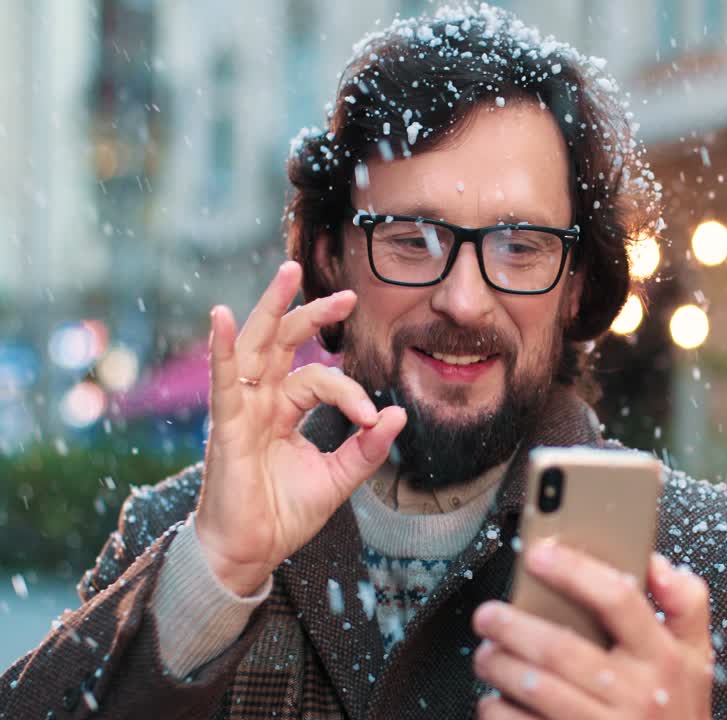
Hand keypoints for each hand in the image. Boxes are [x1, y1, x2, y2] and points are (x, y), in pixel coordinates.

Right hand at [193, 261, 405, 595]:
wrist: (252, 553)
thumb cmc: (284, 514)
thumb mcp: (338, 478)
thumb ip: (367, 448)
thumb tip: (399, 415)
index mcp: (283, 410)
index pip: (320, 379)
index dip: (351, 394)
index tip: (373, 421)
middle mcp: (260, 402)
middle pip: (282, 343)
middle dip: (311, 313)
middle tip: (348, 293)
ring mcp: (240, 410)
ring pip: (255, 347)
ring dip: (272, 308)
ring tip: (289, 272)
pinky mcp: (226, 427)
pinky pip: (224, 381)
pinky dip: (222, 348)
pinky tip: (219, 316)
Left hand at [471, 543, 713, 718]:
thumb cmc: (678, 714)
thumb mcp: (698, 656)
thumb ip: (686, 603)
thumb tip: (656, 564)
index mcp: (662, 657)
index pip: (618, 598)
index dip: (574, 570)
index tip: (539, 554)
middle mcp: (635, 692)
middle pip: (561, 648)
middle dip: (513, 626)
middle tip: (488, 615)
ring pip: (536, 689)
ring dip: (500, 666)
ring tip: (487, 654)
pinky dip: (498, 711)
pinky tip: (494, 700)